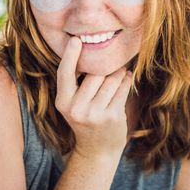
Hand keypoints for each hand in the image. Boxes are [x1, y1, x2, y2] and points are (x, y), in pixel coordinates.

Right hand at [55, 37, 132, 158]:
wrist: (98, 150)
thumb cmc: (86, 118)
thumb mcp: (73, 104)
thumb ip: (76, 83)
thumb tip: (89, 51)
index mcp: (63, 102)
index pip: (64, 73)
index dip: (70, 55)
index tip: (76, 39)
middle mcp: (76, 108)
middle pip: (94, 73)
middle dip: (104, 66)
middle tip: (110, 62)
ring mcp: (94, 114)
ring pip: (110, 79)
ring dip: (118, 72)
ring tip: (119, 71)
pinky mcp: (112, 116)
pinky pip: (122, 89)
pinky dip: (126, 81)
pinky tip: (126, 78)